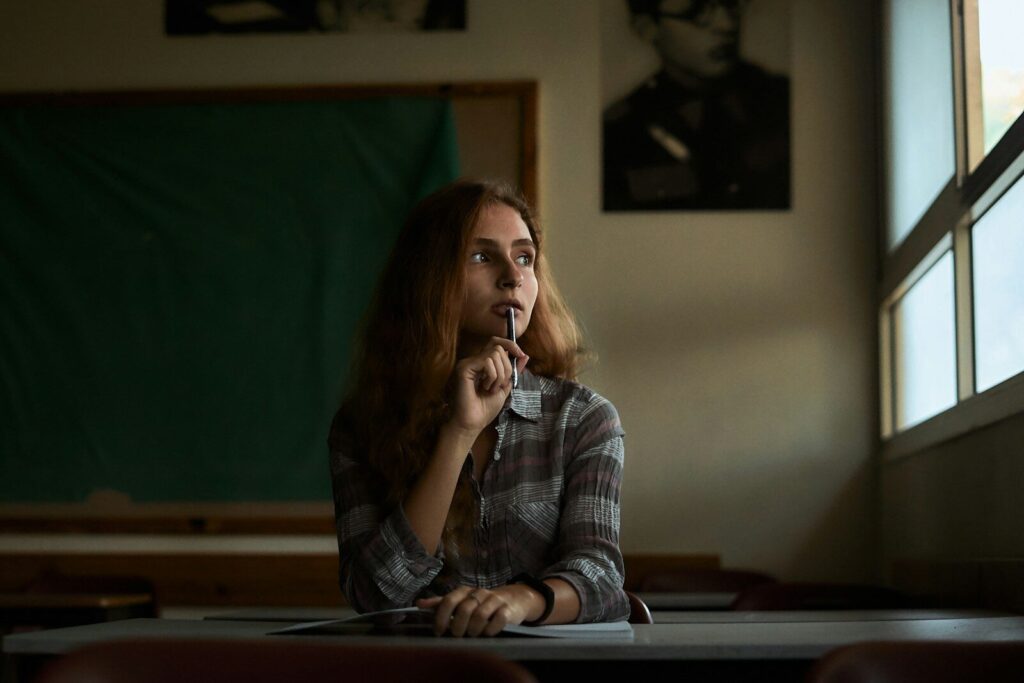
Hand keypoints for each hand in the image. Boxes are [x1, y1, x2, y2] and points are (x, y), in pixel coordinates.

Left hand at [416, 584, 536, 636]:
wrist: (512, 599)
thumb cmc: (481, 603)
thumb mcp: (460, 600)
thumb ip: (440, 603)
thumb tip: (418, 604)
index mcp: (464, 591)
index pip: (448, 601)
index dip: (442, 618)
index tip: (439, 631)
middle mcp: (479, 593)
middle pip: (464, 610)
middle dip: (458, 627)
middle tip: (457, 635)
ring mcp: (494, 600)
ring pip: (480, 615)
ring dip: (474, 630)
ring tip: (473, 634)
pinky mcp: (508, 609)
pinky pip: (498, 620)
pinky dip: (491, 630)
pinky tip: (487, 633)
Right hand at [446, 339, 527, 437]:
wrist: (473, 423)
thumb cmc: (485, 409)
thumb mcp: (505, 387)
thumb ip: (513, 371)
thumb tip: (525, 355)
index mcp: (482, 364)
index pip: (496, 342)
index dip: (510, 345)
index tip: (521, 355)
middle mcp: (474, 361)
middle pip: (498, 347)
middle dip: (507, 367)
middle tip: (500, 385)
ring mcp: (468, 363)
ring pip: (494, 353)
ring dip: (500, 374)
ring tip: (491, 389)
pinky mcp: (464, 368)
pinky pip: (487, 361)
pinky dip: (492, 376)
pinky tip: (485, 388)